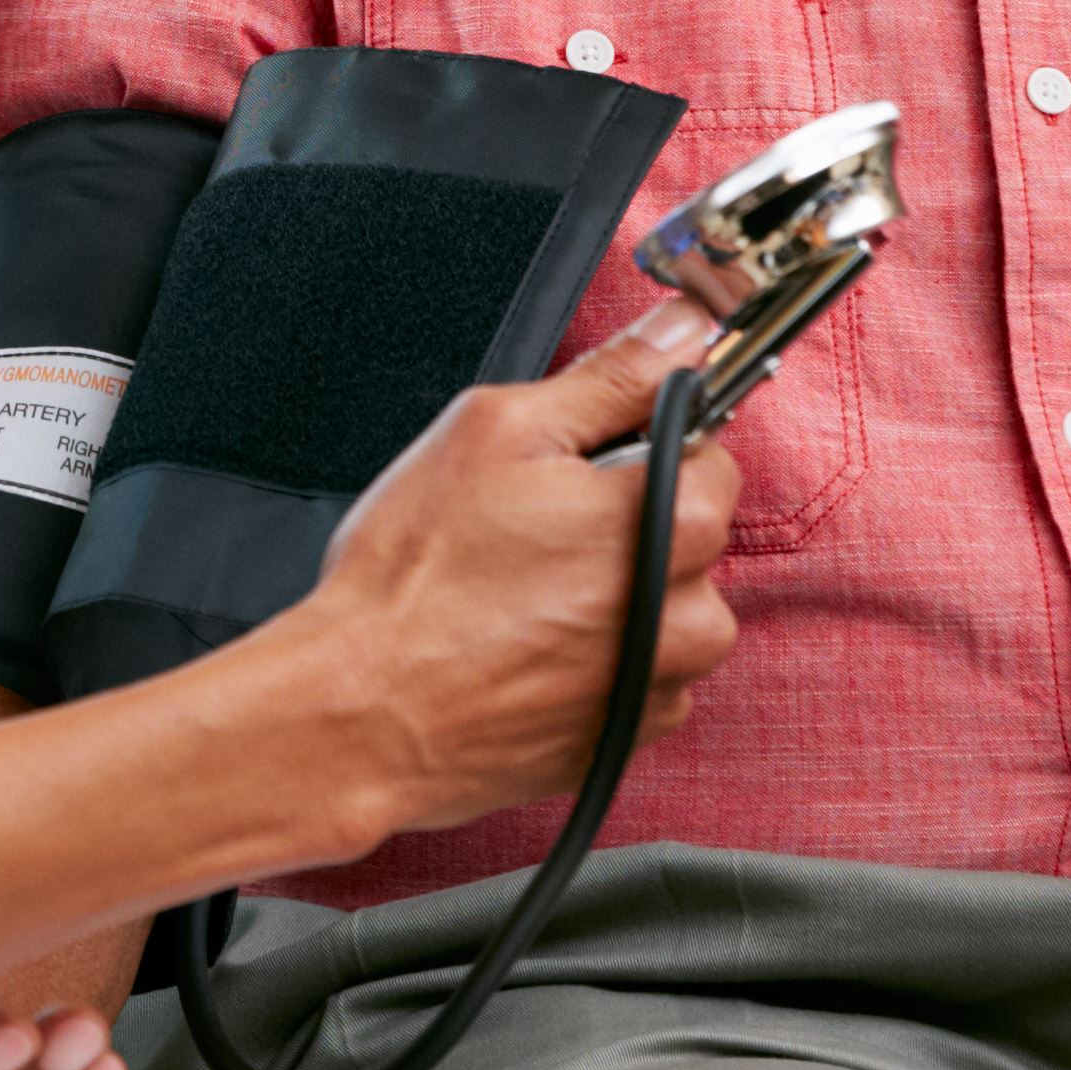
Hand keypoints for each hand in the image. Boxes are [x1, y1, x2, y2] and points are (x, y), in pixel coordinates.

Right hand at [264, 299, 741, 833]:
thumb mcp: (499, 431)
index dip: (638, 448)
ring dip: (615, 598)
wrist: (362, 714)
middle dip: (625, 524)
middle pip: (689, 538)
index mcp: (673, 523)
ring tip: (520, 597)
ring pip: (666, 612)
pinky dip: (594, 660)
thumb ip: (609, 378)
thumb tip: (682, 330)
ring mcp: (662, 685)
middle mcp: (691, 614)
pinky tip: (523, 649)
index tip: (582, 465)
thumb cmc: (415, 577)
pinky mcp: (628, 739)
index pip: (708, 454)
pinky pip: (637, 677)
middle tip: (530, 530)